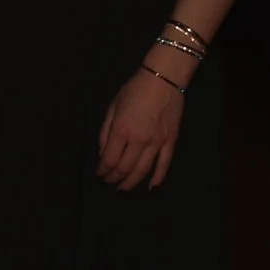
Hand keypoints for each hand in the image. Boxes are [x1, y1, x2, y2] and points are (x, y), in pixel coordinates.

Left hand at [96, 65, 185, 189]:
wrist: (163, 80)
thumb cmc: (134, 91)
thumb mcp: (112, 107)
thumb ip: (105, 132)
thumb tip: (102, 152)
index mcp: (121, 131)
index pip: (109, 159)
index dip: (102, 170)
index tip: (98, 174)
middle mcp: (139, 140)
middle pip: (124, 168)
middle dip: (114, 178)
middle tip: (108, 182)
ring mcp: (157, 143)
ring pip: (143, 171)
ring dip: (131, 182)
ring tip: (122, 188)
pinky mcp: (170, 142)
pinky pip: (164, 165)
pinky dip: (157, 178)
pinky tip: (151, 187)